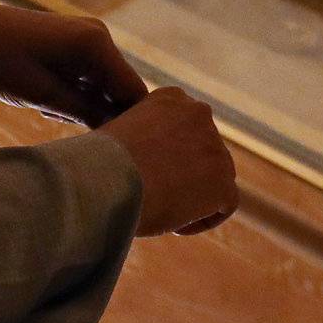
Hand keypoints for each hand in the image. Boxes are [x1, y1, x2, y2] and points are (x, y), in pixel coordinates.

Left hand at [0, 3, 149, 126]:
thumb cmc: (1, 60)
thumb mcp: (43, 95)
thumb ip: (85, 113)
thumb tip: (119, 132)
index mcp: (95, 44)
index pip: (134, 93)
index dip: (126, 122)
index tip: (102, 142)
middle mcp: (99, 36)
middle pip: (121, 90)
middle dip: (102, 114)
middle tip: (64, 123)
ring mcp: (88, 37)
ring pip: (104, 86)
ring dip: (85, 106)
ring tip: (49, 109)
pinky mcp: (76, 42)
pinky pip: (90, 76)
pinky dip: (76, 93)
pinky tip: (48, 100)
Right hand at [101, 86, 238, 236]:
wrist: (104, 181)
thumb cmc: (99, 163)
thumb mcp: (119, 134)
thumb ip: (144, 138)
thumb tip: (150, 163)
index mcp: (171, 97)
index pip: (185, 127)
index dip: (170, 154)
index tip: (148, 172)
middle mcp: (199, 114)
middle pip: (203, 152)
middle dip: (186, 174)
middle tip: (157, 195)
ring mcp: (215, 148)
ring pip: (215, 178)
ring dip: (193, 196)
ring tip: (160, 210)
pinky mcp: (224, 183)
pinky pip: (223, 205)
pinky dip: (199, 219)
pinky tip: (172, 225)